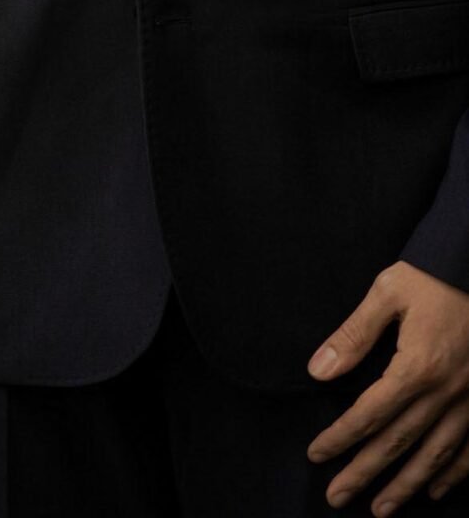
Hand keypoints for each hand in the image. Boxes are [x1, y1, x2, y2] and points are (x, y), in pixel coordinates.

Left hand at [306, 261, 468, 510]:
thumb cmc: (432, 276)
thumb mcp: (388, 292)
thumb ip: (353, 334)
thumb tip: (318, 370)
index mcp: (417, 366)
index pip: (369, 414)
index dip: (341, 438)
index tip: (317, 455)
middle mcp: (446, 392)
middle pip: (398, 443)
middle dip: (364, 473)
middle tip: (336, 497)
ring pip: (435, 454)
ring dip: (405, 485)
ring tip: (380, 508)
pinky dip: (452, 474)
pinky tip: (433, 490)